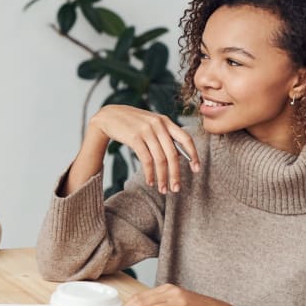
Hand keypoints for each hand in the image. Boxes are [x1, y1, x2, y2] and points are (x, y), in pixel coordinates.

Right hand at [86, 105, 200, 193]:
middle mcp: (158, 125)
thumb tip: (179, 155)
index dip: (193, 155)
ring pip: (160, 159)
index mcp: (166, 121)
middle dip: (175, 174)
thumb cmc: (132, 123)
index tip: (196, 169)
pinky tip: (150, 181)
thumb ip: (164, 136)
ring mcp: (146, 131)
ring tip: (163, 189)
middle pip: (172, 154)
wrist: (109, 116)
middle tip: (176, 188)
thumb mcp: (151, 125)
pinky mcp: (134, 138)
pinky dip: (149, 173)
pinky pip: (146, 160)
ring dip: (162, 177)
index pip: (186, 138)